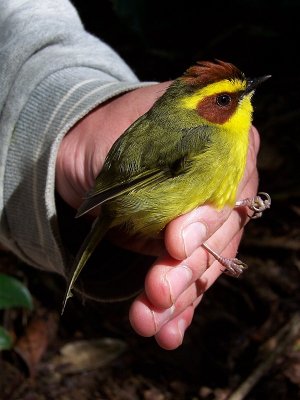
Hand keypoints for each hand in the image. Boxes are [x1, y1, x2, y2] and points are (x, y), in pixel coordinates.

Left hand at [56, 83, 259, 349]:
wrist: (79, 153)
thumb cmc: (102, 139)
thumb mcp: (125, 146)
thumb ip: (155, 180)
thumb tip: (179, 241)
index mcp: (218, 142)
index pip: (229, 186)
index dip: (206, 221)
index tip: (174, 244)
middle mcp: (220, 181)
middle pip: (220, 232)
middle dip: (187, 268)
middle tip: (158, 291)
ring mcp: (203, 217)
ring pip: (206, 263)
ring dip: (179, 297)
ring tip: (150, 321)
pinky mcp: (184, 245)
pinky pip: (191, 277)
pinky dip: (180, 307)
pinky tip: (167, 330)